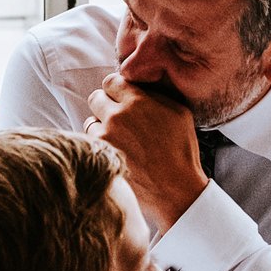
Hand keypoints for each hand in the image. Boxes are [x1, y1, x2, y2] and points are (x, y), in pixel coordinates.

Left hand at [86, 75, 209, 234]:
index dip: (115, 89)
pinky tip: (115, 152)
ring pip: (90, 122)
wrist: (175, 190)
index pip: (111, 81)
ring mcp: (105, 137)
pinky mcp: (99, 157)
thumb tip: (139, 87)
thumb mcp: (179, 113)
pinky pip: (89, 143)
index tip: (120, 97)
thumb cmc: (181, 151)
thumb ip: (155, 95)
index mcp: (137, 101)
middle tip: (117, 117)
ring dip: (100, 127)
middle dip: (104, 105)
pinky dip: (99, 146)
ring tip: (118, 139)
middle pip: (95, 98)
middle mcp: (117, 116)